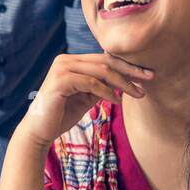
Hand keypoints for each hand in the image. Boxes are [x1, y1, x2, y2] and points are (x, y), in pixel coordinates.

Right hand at [14, 53, 152, 149]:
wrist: (39, 131)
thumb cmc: (62, 115)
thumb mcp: (86, 97)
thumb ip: (101, 86)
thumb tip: (125, 80)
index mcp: (70, 61)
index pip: (104, 58)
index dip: (127, 65)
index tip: (146, 75)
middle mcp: (64, 60)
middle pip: (105, 61)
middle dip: (130, 70)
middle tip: (150, 78)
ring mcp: (61, 68)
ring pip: (101, 71)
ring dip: (124, 82)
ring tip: (138, 94)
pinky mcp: (60, 81)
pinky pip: (91, 83)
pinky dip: (107, 92)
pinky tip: (118, 101)